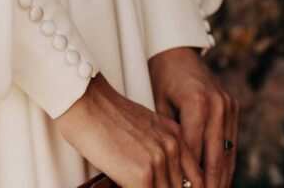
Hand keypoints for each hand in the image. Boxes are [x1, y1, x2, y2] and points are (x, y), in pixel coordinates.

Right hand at [56, 72, 203, 187]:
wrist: (88, 104)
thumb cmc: (108, 117)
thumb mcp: (145, 129)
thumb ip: (159, 151)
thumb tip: (161, 178)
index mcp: (176, 136)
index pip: (195, 178)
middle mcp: (174, 147)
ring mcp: (160, 161)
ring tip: (139, 187)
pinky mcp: (142, 175)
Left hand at [149, 48, 238, 187]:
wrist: (178, 52)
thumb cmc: (162, 81)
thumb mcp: (159, 108)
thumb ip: (169, 139)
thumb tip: (170, 172)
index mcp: (198, 104)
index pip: (195, 153)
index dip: (190, 180)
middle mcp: (218, 104)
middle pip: (216, 157)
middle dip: (210, 185)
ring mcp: (229, 105)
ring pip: (228, 153)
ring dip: (222, 178)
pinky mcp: (233, 106)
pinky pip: (231, 142)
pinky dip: (227, 163)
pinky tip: (220, 180)